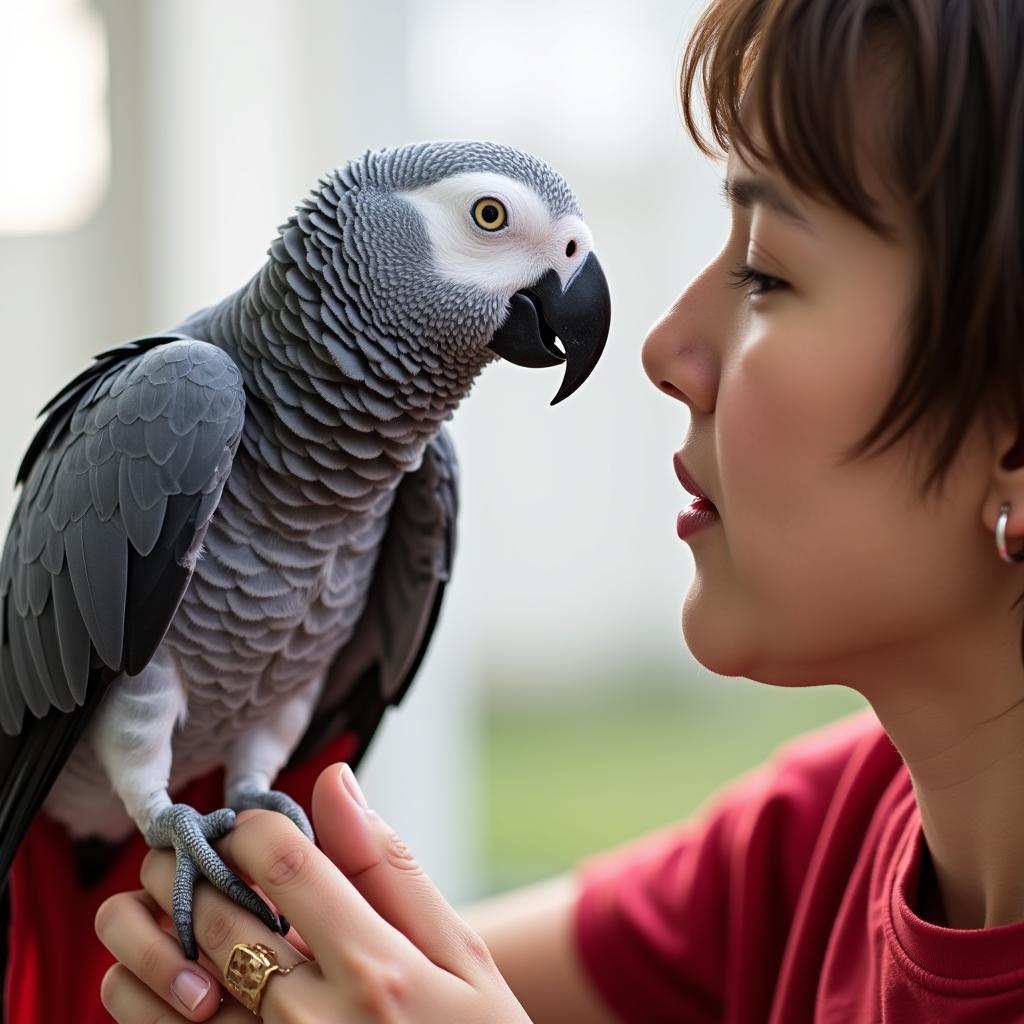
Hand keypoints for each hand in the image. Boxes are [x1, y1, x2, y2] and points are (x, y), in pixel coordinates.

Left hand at [95, 763, 531, 1021]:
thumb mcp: (460, 955)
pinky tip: (179, 975)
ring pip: (166, 987)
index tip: (252, 825)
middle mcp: (311, 1020)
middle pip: (214, 915)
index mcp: (373, 969)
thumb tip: (334, 782)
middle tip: (198, 852)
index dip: (251, 826)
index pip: (282, 864)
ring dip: (154, 931)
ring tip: (181, 910)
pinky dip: (144, 998)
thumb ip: (389, 870)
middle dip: (190, 865)